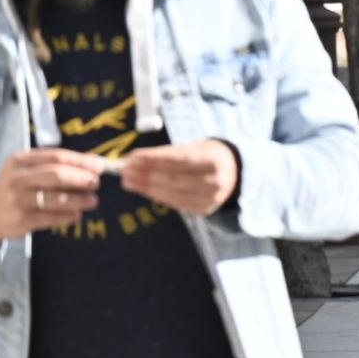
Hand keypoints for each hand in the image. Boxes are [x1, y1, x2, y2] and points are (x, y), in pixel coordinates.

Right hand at [0, 148, 102, 245]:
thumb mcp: (28, 170)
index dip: (81, 161)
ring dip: (80, 200)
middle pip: (57, 175)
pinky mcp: (21, 220)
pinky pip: (52, 217)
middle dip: (82, 179)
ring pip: (56, 198)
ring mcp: (18, 200)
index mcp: (20, 161)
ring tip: (93, 201)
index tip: (99, 166)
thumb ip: (57, 164)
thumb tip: (95, 161)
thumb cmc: (16, 188)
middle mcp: (17, 178)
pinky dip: (69, 216)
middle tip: (96, 184)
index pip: (55, 157)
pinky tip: (77, 215)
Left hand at [120, 140, 239, 216]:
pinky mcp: (204, 209)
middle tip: (124, 170)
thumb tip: (133, 160)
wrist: (234, 174)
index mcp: (214, 159)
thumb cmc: (206, 156)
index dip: (154, 159)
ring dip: (146, 187)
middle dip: (145, 174)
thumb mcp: (193, 148)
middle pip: (173, 177)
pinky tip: (143, 189)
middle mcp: (215, 180)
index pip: (178, 159)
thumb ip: (166, 154)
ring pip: (172, 192)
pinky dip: (156, 195)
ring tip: (128, 180)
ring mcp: (211, 197)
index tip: (132, 157)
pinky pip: (175, 203)